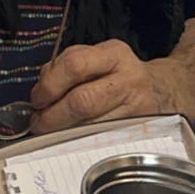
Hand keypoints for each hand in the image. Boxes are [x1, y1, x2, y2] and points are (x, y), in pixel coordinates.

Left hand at [30, 39, 172, 134]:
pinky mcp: (138, 130)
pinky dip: (79, 139)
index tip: (37, 99)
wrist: (157, 88)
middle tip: (39, 122)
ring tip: (51, 130)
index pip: (74, 65)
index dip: (50, 85)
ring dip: (63, 131)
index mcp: (113, 54)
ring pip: (90, 125)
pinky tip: (71, 137)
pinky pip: (101, 138)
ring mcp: (136, 107)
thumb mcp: (93, 57)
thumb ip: (63, 67)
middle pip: (82, 100)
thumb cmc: (115, 72)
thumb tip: (39, 92)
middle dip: (53, 115)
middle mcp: (128, 78)